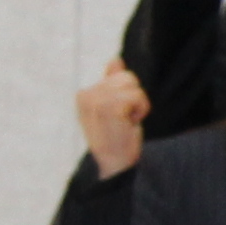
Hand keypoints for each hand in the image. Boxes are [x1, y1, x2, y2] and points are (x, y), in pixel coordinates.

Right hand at [76, 61, 151, 179]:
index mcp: (85, 94)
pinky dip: (141, 110)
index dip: (128, 95)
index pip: (119, 75)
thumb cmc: (117, 137)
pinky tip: (130, 124)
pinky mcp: (109, 107)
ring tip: (127, 122)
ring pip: (134, 86)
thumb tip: (115, 60)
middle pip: (127, 77)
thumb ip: (112, 83)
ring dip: (139, 105)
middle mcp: (86, 95)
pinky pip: (137, 96)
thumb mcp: (112, 107)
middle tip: (125, 119)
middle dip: (135, 97)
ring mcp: (96, 101)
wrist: (115, 164)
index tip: (120, 115)